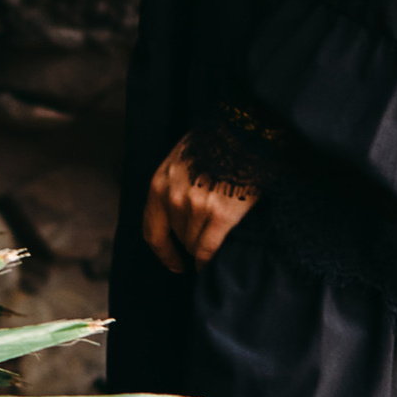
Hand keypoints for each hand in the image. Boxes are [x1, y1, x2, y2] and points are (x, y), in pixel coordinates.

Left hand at [142, 140, 259, 274]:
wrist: (245, 131)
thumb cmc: (215, 142)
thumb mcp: (180, 158)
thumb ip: (171, 185)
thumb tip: (173, 212)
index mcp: (160, 182)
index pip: (152, 229)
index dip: (162, 251)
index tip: (172, 262)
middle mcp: (174, 197)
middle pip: (176, 236)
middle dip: (187, 241)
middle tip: (200, 239)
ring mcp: (196, 207)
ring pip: (192, 244)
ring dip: (200, 246)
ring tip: (214, 237)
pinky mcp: (221, 214)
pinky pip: (208, 249)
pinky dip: (206, 261)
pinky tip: (207, 266)